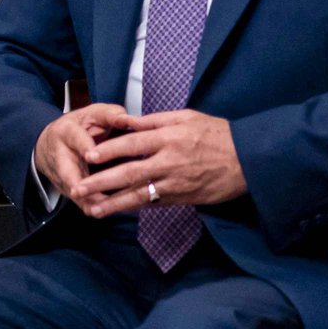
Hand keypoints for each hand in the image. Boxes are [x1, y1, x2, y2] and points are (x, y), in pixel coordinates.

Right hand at [33, 100, 132, 203]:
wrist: (50, 143)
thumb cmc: (81, 126)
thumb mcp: (94, 114)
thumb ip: (112, 115)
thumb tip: (130, 120)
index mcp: (67, 131)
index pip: (75, 139)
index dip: (83, 147)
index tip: (91, 156)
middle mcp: (60, 154)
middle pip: (66, 170)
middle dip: (76, 183)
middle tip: (88, 193)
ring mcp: (60, 174)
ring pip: (72, 189)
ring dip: (85, 200)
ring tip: (99, 210)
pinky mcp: (65, 188)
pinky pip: (78, 200)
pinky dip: (90, 207)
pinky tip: (103, 213)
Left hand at [74, 110, 244, 219]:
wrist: (249, 160)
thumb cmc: (217, 133)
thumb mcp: (186, 117)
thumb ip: (153, 121)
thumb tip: (125, 121)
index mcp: (169, 137)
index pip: (132, 144)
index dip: (109, 150)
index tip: (88, 156)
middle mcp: (169, 161)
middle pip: (129, 173)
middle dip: (101, 182)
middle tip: (78, 188)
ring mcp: (175, 183)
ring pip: (139, 194)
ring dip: (113, 203)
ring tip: (92, 209)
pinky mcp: (182, 198)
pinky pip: (153, 203)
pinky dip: (134, 208)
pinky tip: (117, 211)